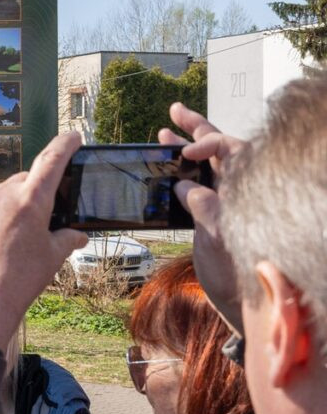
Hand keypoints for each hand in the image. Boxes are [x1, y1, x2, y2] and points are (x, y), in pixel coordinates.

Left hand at [0, 133, 87, 351]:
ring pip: (7, 192)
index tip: (72, 137)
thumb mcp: (52, 258)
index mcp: (30, 200)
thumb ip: (67, 239)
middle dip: (40, 190)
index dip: (64, 145)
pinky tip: (6, 239)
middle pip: (27, 179)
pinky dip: (2, 214)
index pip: (51, 160)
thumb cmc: (19, 281)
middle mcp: (3, 196)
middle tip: (50, 212)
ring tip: (26, 234)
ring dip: (19, 203)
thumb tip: (77, 235)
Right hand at [158, 102, 248, 333]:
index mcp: (250, 188)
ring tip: (164, 133)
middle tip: (174, 111)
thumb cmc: (241, 273)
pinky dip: (182, 174)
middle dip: (196, 129)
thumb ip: (206, 208)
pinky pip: (199, 186)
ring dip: (185, 148)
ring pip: (208, 166)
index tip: (186, 153)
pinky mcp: (214, 216)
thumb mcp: (220, 239)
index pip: (232, 149)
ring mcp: (227, 202)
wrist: (243, 301)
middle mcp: (241, 190)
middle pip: (220, 148)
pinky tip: (167, 169)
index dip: (208, 144)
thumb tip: (187, 187)